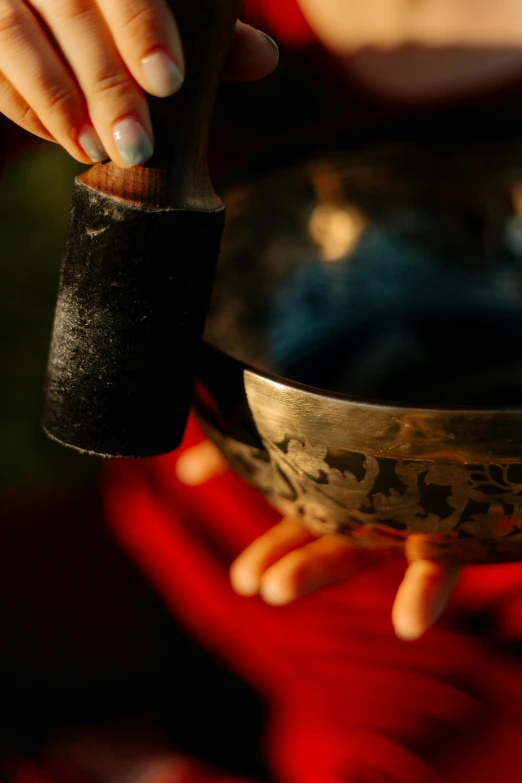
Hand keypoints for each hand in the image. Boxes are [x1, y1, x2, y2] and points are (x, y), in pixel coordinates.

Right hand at [0, 1, 278, 166]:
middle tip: (137, 146)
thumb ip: (207, 32)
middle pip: (68, 9)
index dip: (142, 26)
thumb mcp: (168, 9)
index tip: (171, 82)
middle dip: (105, 83)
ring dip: (58, 102)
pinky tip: (65, 140)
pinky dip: (26, 109)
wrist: (52, 6)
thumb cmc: (118, 13)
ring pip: (14, 37)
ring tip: (96, 151)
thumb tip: (263, 57)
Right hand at [176, 440, 459, 641]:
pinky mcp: (444, 533)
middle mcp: (369, 511)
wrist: (450, 410)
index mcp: (340, 491)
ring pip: (359, 555)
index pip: (293, 522)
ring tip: (276, 589)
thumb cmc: (374, 423)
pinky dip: (421, 597)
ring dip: (317, 573)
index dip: (267, 550)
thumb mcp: (298, 426)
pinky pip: (436, 570)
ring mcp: (404, 523)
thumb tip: (184, 471)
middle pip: (322, 544)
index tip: (243, 581)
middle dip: (288, 566)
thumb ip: (247, 448)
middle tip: (250, 582)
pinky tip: (406, 624)